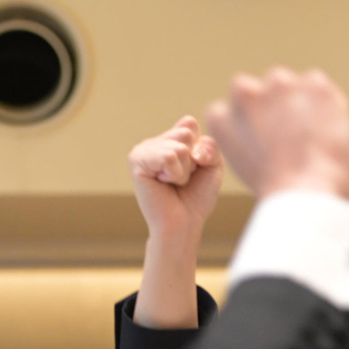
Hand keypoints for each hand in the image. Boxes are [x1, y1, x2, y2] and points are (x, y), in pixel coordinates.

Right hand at [129, 117, 222, 242]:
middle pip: (186, 133)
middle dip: (192, 161)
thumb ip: (209, 144)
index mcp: (169, 139)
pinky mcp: (136, 160)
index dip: (201, 150)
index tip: (194, 170)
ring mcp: (143, 149)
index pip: (190, 125)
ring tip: (173, 183)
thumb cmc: (196, 197)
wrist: (184, 223)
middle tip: (182, 179)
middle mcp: (154, 141)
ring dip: (183, 170)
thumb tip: (188, 141)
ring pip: (178, 146)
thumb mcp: (212, 165)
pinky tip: (163, 184)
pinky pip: (168, 156)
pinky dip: (174, 174)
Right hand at [205, 67, 348, 198]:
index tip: (270, 140)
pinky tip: (327, 133)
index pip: (237, 106)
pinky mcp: (312, 84)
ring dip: (299, 102)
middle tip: (294, 140)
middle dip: (275, 105)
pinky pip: (319, 87)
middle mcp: (244, 93)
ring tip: (311, 140)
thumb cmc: (280, 192)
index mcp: (221, 117)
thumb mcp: (245, 166)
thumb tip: (266, 128)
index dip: (257, 121)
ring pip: (290, 84)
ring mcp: (279, 84)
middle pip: (262, 89)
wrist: (306, 193)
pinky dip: (326, 106)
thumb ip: (247, 138)